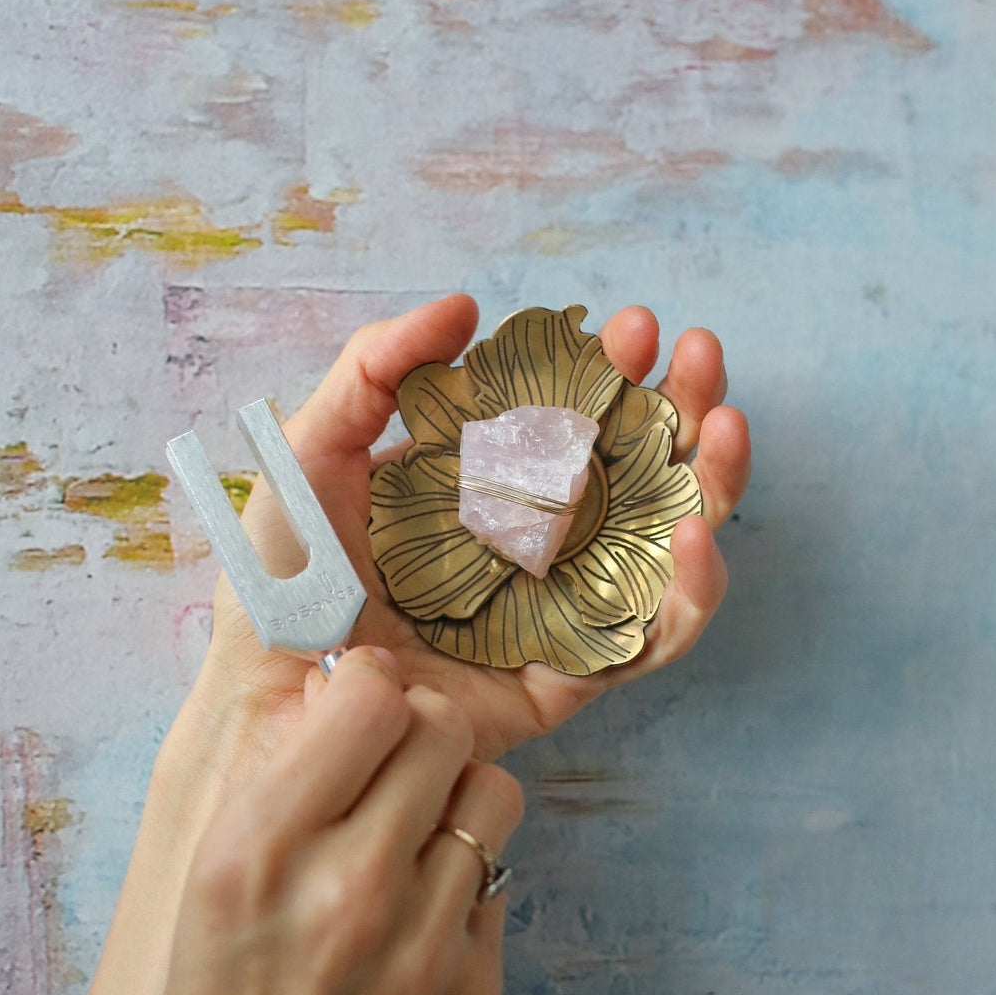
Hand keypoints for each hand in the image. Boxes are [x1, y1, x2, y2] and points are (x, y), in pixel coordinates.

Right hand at [104, 647, 522, 994]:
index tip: (363, 701)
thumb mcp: (206, 892)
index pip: (368, 699)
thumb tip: (346, 688)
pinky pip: (497, 878)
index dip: (371, 687)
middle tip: (395, 762)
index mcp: (258, 853)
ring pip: (491, 791)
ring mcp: (423, 941)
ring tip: (416, 836)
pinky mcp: (474, 987)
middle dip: (420, 730)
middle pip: (441, 729)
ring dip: (456, 798)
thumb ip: (279, 783)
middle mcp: (348, 887)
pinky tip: (419, 919)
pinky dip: (464, 881)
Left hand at [202, 295, 750, 765]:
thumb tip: (466, 307)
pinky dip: (691, 590)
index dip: (616, 371)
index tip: (633, 328)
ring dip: (713, 481)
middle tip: (697, 355)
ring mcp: (565, 608)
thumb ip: (377, 366)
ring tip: (723, 424)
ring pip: (668, 544)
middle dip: (682, 406)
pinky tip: (696, 535)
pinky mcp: (572, 678)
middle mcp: (542, 542)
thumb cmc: (290, 569)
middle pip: (640, 470)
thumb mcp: (319, 447)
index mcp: (493, 485)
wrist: (272, 687)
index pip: (577, 419)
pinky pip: (653, 639)